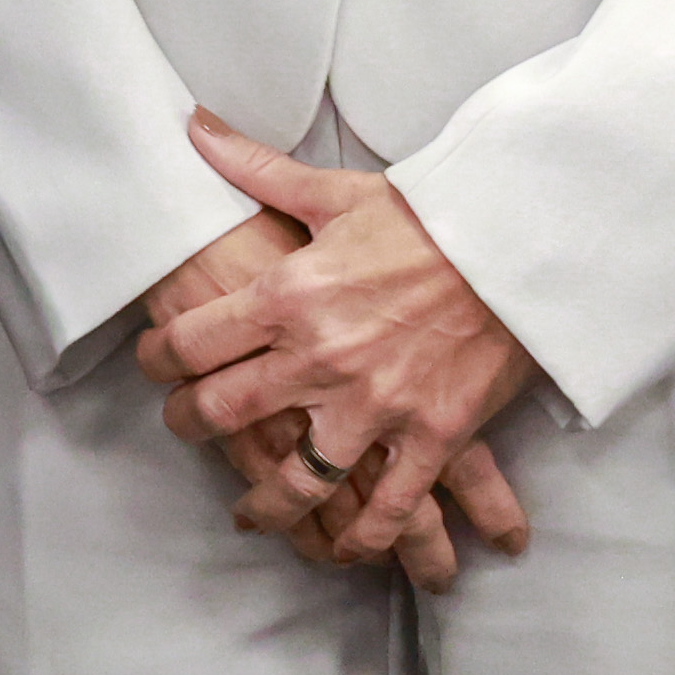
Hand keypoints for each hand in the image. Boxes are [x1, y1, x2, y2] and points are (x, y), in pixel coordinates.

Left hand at [133, 112, 542, 566]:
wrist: (519, 247)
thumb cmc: (425, 217)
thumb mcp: (332, 191)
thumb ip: (254, 169)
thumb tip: (192, 124)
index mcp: (287, 295)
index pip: (193, 342)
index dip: (161, 360)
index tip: (154, 367)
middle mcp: (320, 357)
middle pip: (227, 411)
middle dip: (193, 427)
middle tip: (184, 431)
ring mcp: (376, 403)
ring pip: (299, 477)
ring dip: (268, 505)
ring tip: (252, 517)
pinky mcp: (432, 434)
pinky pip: (390, 505)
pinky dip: (365, 536)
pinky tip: (346, 550)